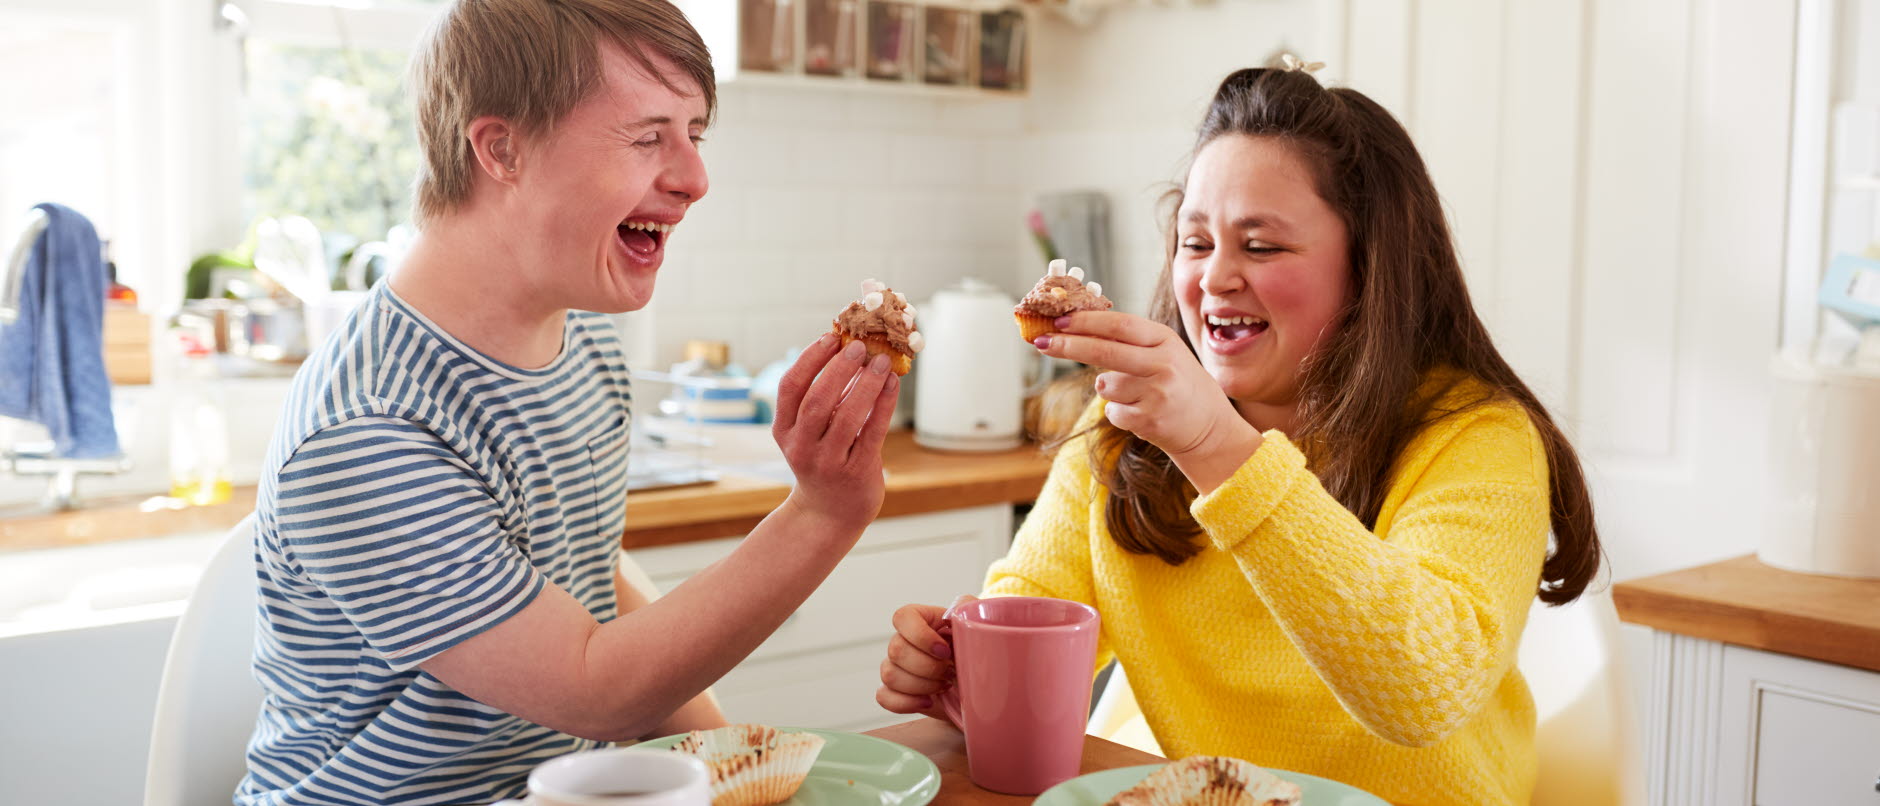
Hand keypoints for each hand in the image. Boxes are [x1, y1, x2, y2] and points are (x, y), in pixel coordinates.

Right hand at [772, 334, 898, 531]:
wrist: (830, 511)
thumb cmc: (823, 459)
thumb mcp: (809, 431)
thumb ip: (823, 396)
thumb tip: (850, 350)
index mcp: (784, 430)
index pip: (790, 388)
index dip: (809, 359)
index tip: (830, 337)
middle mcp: (801, 447)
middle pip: (816, 401)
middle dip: (838, 369)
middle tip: (860, 345)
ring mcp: (828, 462)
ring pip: (846, 417)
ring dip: (865, 384)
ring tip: (881, 361)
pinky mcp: (856, 471)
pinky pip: (872, 431)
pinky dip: (883, 404)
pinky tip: (891, 383)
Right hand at [875, 596, 973, 721]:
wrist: (978, 684)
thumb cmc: (976, 651)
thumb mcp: (978, 625)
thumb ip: (968, 609)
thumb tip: (952, 613)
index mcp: (921, 619)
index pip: (903, 617)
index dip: (920, 635)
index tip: (945, 650)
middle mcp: (903, 640)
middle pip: (896, 650)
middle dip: (928, 667)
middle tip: (951, 672)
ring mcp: (896, 666)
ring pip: (890, 674)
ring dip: (921, 685)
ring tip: (944, 685)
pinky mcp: (895, 691)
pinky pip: (884, 697)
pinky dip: (906, 702)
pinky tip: (928, 701)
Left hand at [1034, 312, 1260, 492]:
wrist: (1209, 428)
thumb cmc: (1179, 384)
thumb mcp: (1164, 352)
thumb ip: (1130, 340)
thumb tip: (1076, 326)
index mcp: (1165, 339)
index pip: (1119, 324)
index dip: (1086, 321)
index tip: (1059, 320)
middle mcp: (1163, 363)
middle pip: (1104, 350)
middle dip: (1067, 345)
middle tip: (1042, 341)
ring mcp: (1157, 393)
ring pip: (1105, 384)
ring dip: (1108, 388)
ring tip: (1137, 394)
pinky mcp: (1149, 420)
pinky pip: (1112, 411)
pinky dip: (1119, 412)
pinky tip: (1142, 412)